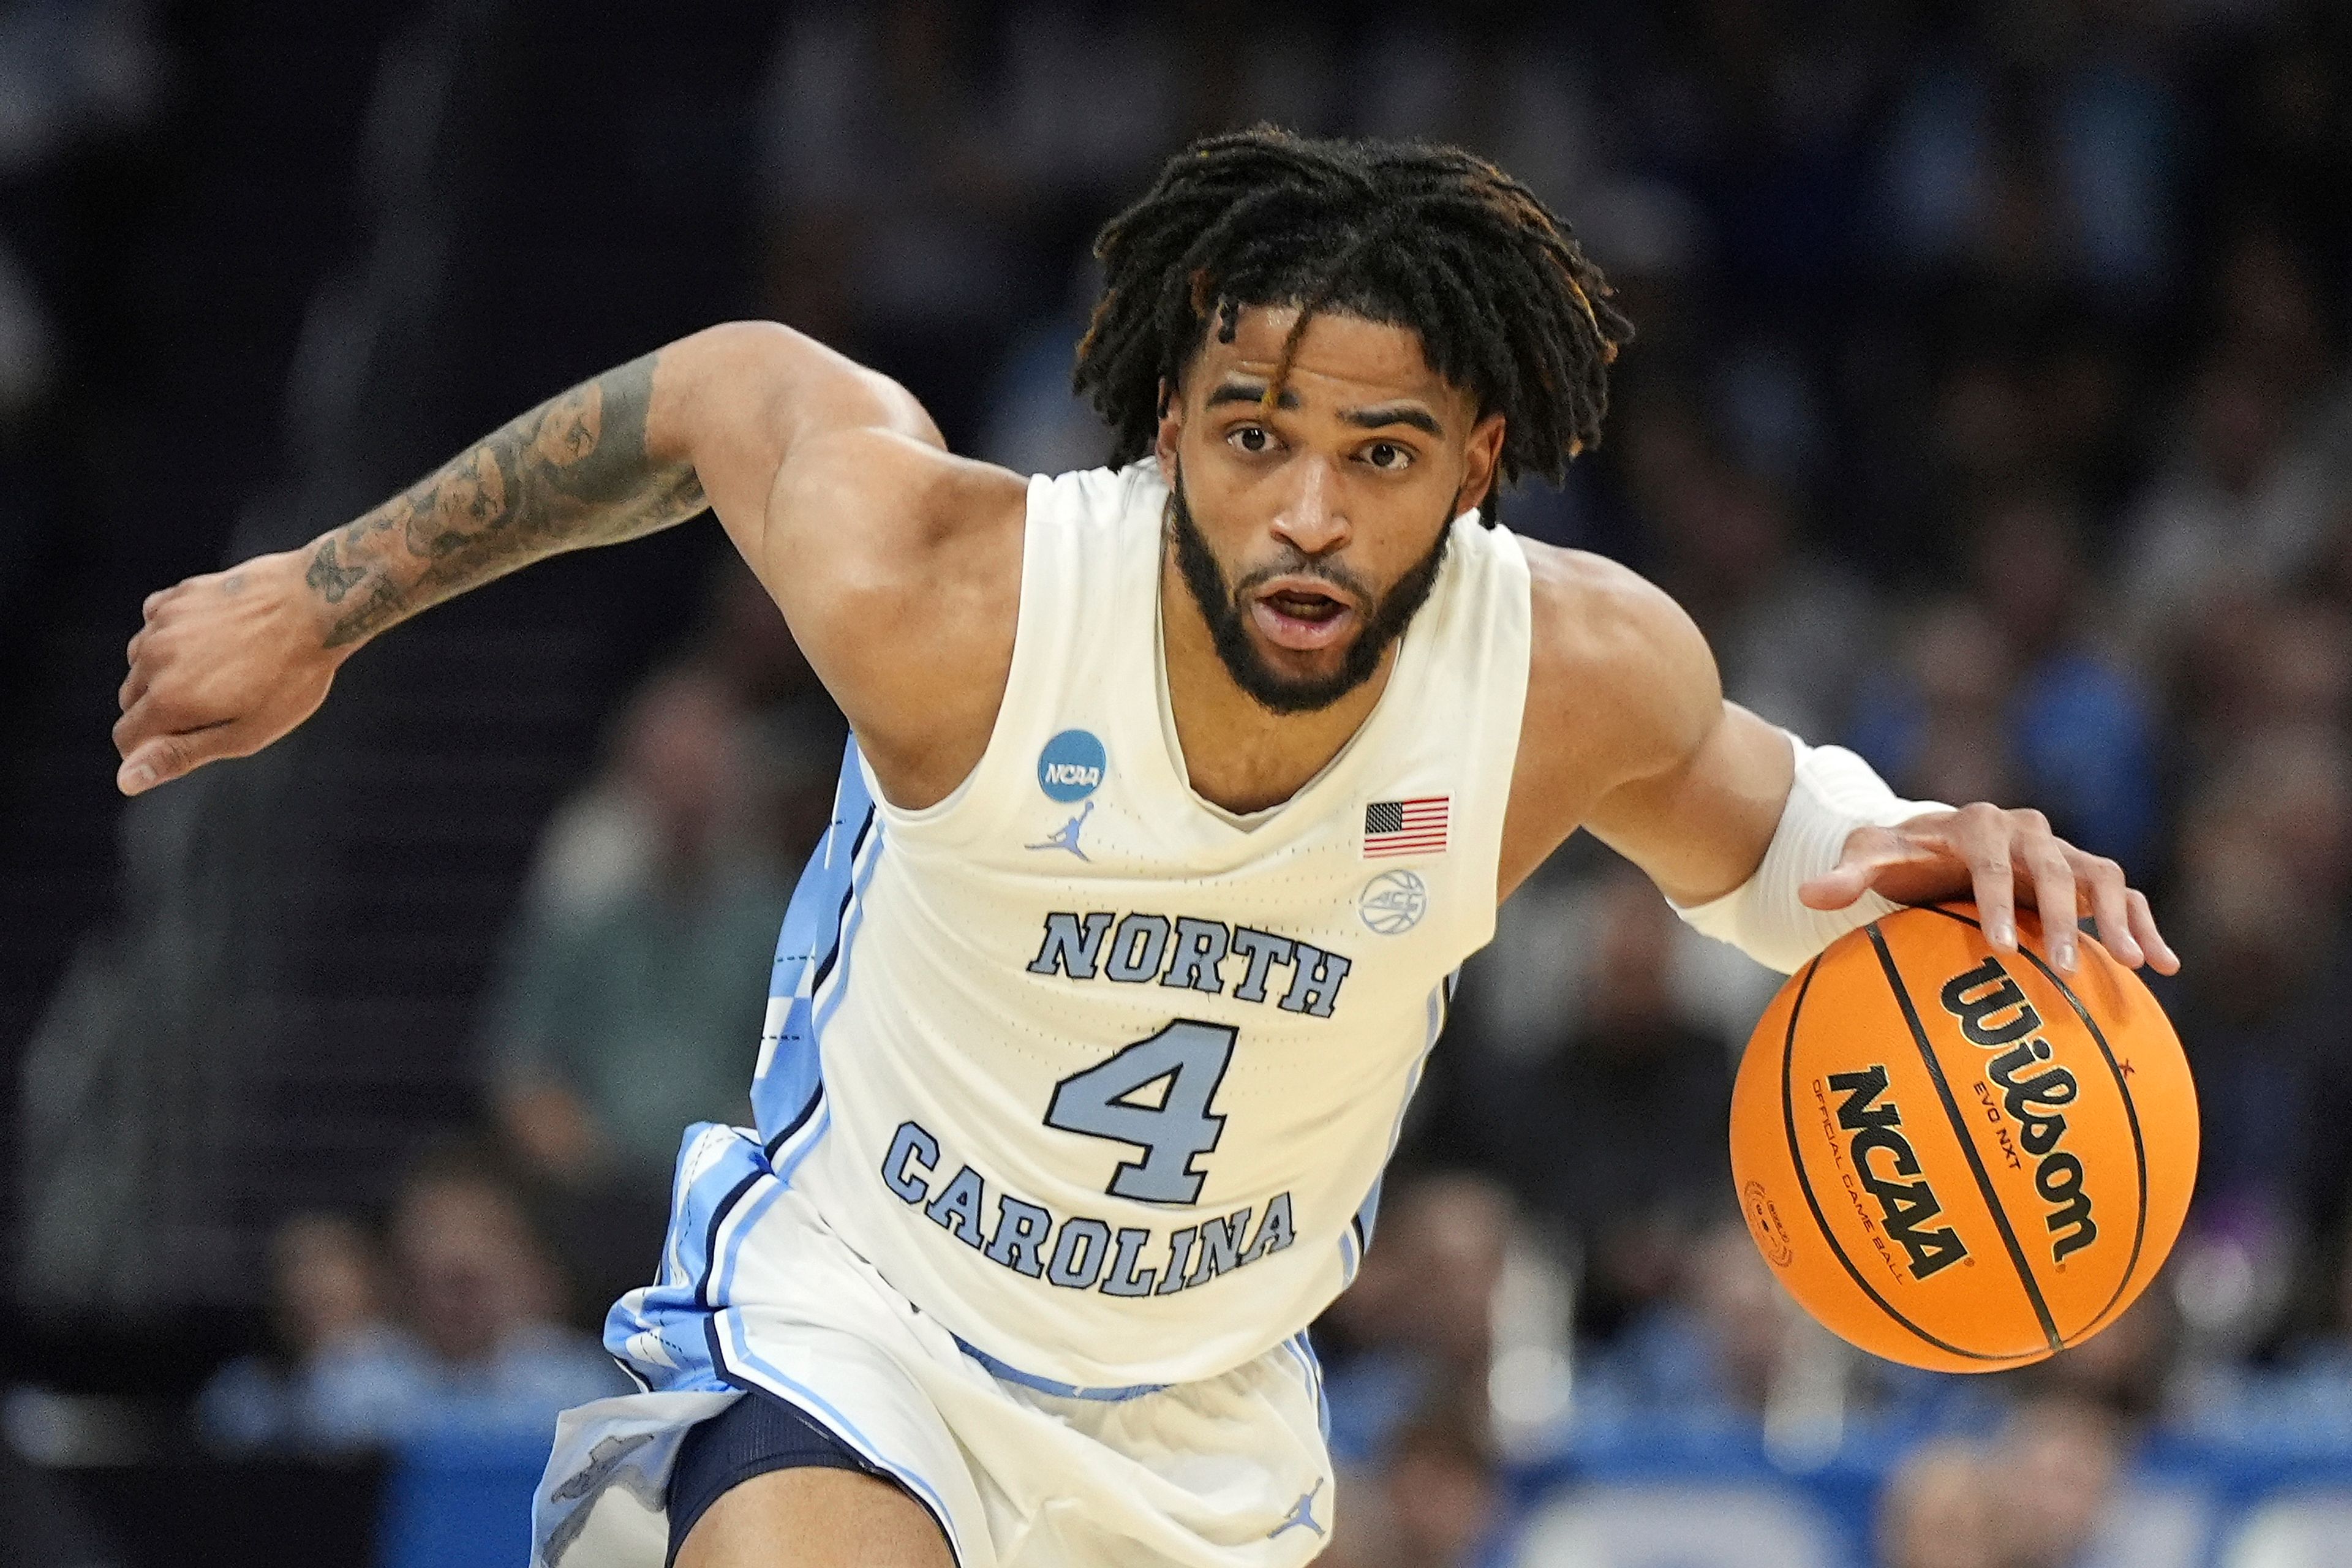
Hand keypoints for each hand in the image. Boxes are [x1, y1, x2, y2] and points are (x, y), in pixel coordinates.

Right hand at [112, 550, 348, 794]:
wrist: (316, 606)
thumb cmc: (291, 677)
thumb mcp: (245, 733)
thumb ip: (180, 756)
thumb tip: (126, 780)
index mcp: (166, 699)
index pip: (127, 737)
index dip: (153, 749)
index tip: (190, 742)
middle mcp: (152, 659)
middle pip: (130, 700)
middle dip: (160, 711)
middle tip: (218, 705)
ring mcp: (162, 623)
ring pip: (140, 661)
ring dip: (164, 671)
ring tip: (220, 670)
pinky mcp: (177, 596)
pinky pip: (154, 623)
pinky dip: (172, 635)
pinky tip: (211, 637)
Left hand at [1797, 803, 2177, 974]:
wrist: (1939, 846)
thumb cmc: (1903, 856)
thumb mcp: (1871, 858)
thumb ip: (1847, 874)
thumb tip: (1809, 896)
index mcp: (1978, 825)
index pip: (1991, 862)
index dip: (1997, 902)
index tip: (2000, 948)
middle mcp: (2030, 833)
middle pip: (2055, 870)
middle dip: (2061, 919)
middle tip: (2059, 969)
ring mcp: (2062, 854)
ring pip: (2103, 878)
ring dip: (2119, 919)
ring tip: (2131, 966)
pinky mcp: (2085, 875)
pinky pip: (2126, 898)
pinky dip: (2145, 926)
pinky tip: (2163, 969)